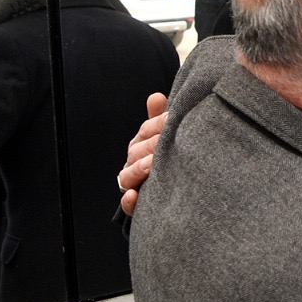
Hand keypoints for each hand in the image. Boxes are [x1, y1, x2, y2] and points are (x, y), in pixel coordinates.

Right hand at [117, 93, 167, 215]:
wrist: (174, 194)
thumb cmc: (167, 159)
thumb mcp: (165, 137)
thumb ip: (160, 119)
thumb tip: (155, 96)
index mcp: (141, 143)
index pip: (146, 130)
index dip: (159, 124)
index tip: (173, 118)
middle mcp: (134, 162)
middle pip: (137, 151)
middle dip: (151, 145)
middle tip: (165, 142)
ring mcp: (133, 183)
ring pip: (128, 175)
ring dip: (138, 169)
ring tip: (151, 165)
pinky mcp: (136, 205)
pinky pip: (128, 204)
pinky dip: (129, 201)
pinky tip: (134, 196)